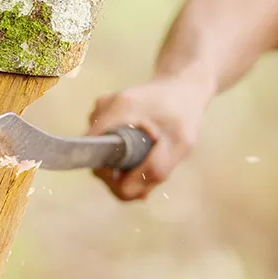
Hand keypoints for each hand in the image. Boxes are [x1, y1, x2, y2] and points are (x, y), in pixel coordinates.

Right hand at [86, 73, 214, 200]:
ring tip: (151, 152)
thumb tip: (129, 193)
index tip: (136, 179)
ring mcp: (100, 109)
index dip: (112, 177)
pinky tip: (143, 144)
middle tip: (151, 169)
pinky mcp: (102, 113)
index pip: (94, 156)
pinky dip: (122, 151)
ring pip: (102, 152)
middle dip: (122, 172)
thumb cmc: (183, 113)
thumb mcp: (179, 144)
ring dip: (124, 162)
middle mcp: (102, 108)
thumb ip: (155, 170)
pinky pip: (106, 143)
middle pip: (98, 157)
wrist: (182, 85)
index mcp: (118, 110)